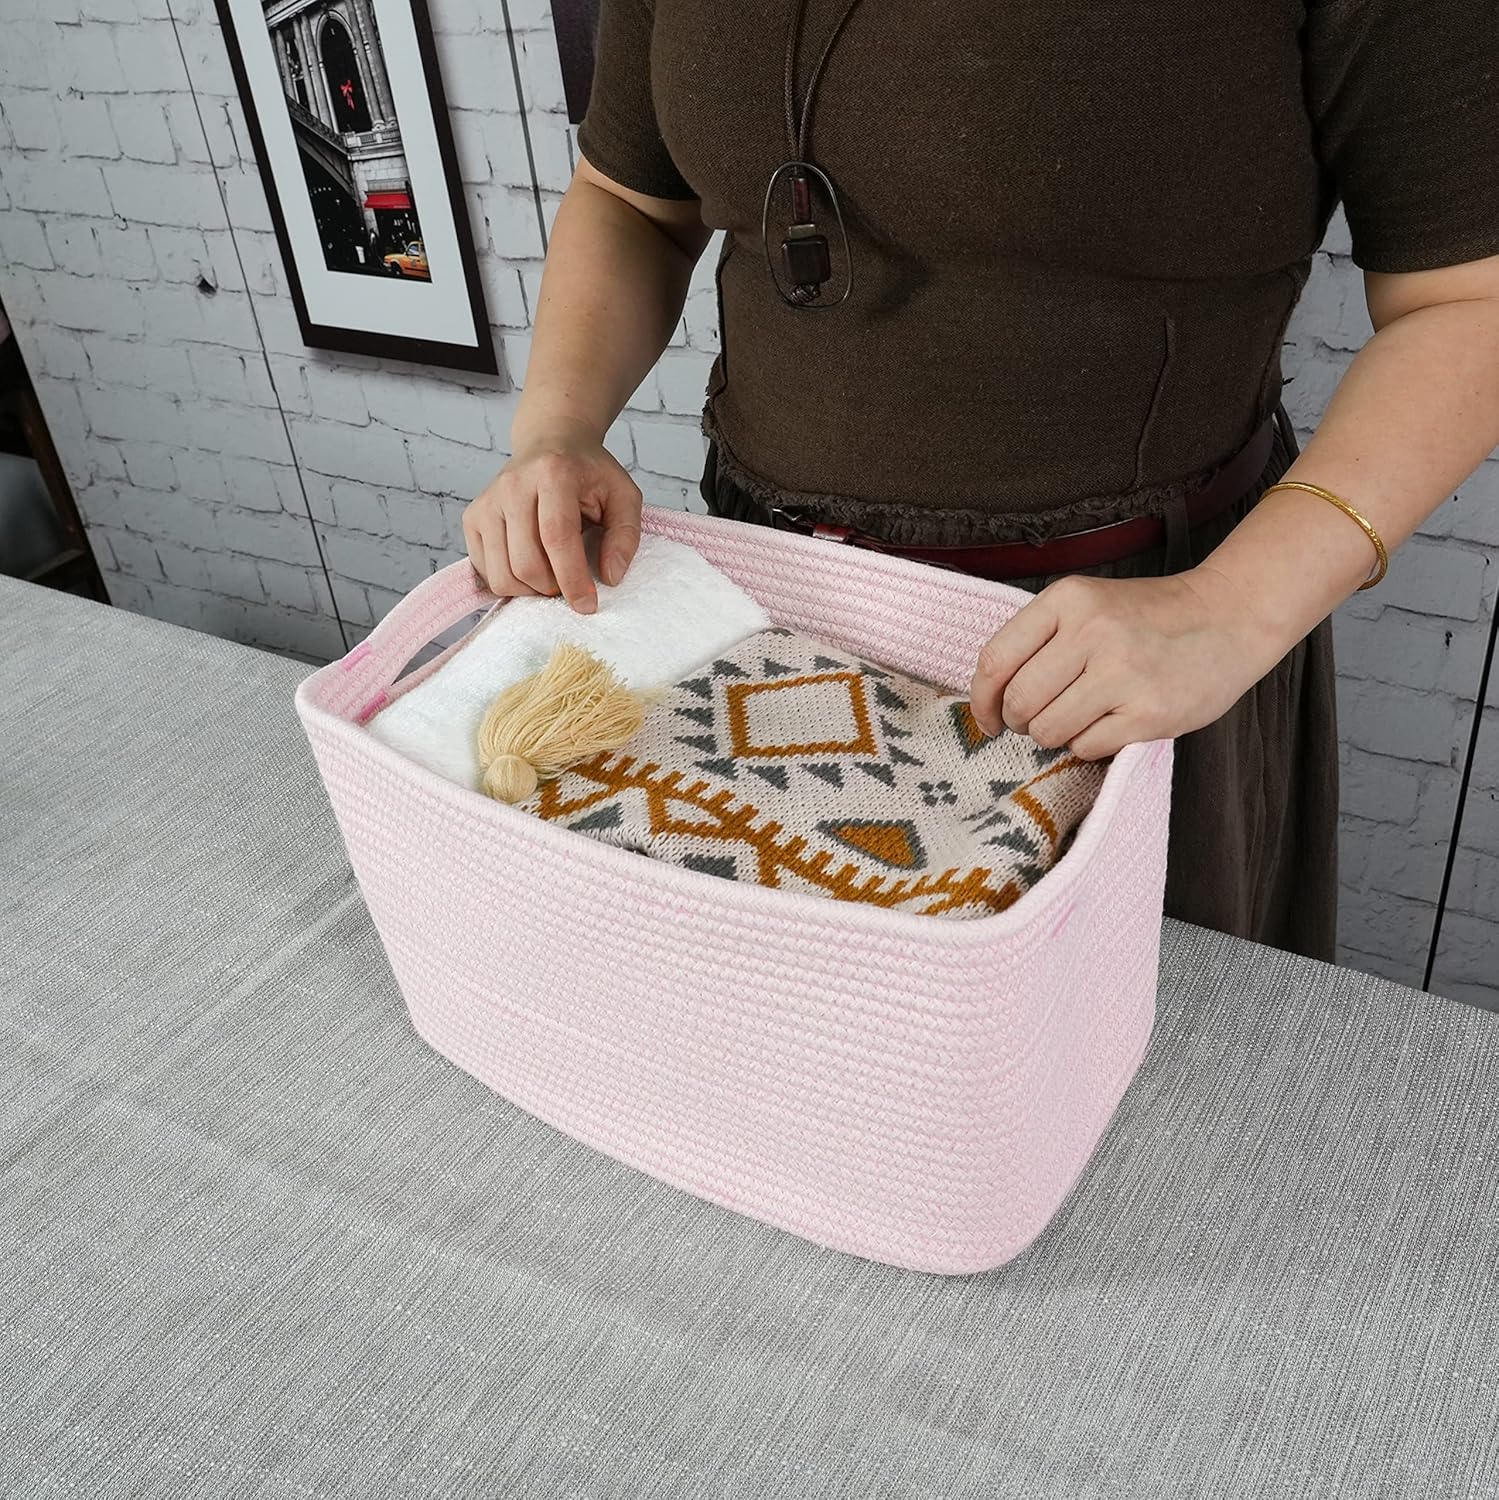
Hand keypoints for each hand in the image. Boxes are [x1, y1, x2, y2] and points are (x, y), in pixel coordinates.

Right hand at [462, 419, 641, 612]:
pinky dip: (511, 582)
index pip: (557, 537)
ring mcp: (487, 502)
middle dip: (553, 588)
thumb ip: (625, 536)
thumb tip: (610, 577)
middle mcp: (513, 486)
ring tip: (552, 574)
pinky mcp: (472, 518)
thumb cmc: (588, 473)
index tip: (588, 605)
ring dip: (531, 590)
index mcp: (553, 474)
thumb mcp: (623, 495)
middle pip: (526, 564)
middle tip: (571, 582)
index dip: (572, 578)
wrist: (549, 443)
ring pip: (502, 575)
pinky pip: (486, 571)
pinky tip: (530, 564)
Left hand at [967, 568, 1279, 759]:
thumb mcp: (1087, 604)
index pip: (996, 659)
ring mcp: (1123, 673)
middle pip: (1019, 702)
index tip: (987, 718)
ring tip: (1081, 716)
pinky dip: (1088, 744)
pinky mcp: (1149, 713)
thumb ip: (1038, 640)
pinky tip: (1110, 723)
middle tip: (1040, 718)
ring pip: (1048, 730)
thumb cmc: (1146, 617)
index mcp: (1068, 599)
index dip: (982, 699)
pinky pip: (1085, 747)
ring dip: (1055, 734)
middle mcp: (1093, 632)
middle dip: (1020, 721)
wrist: (1229, 617)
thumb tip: (989, 700)